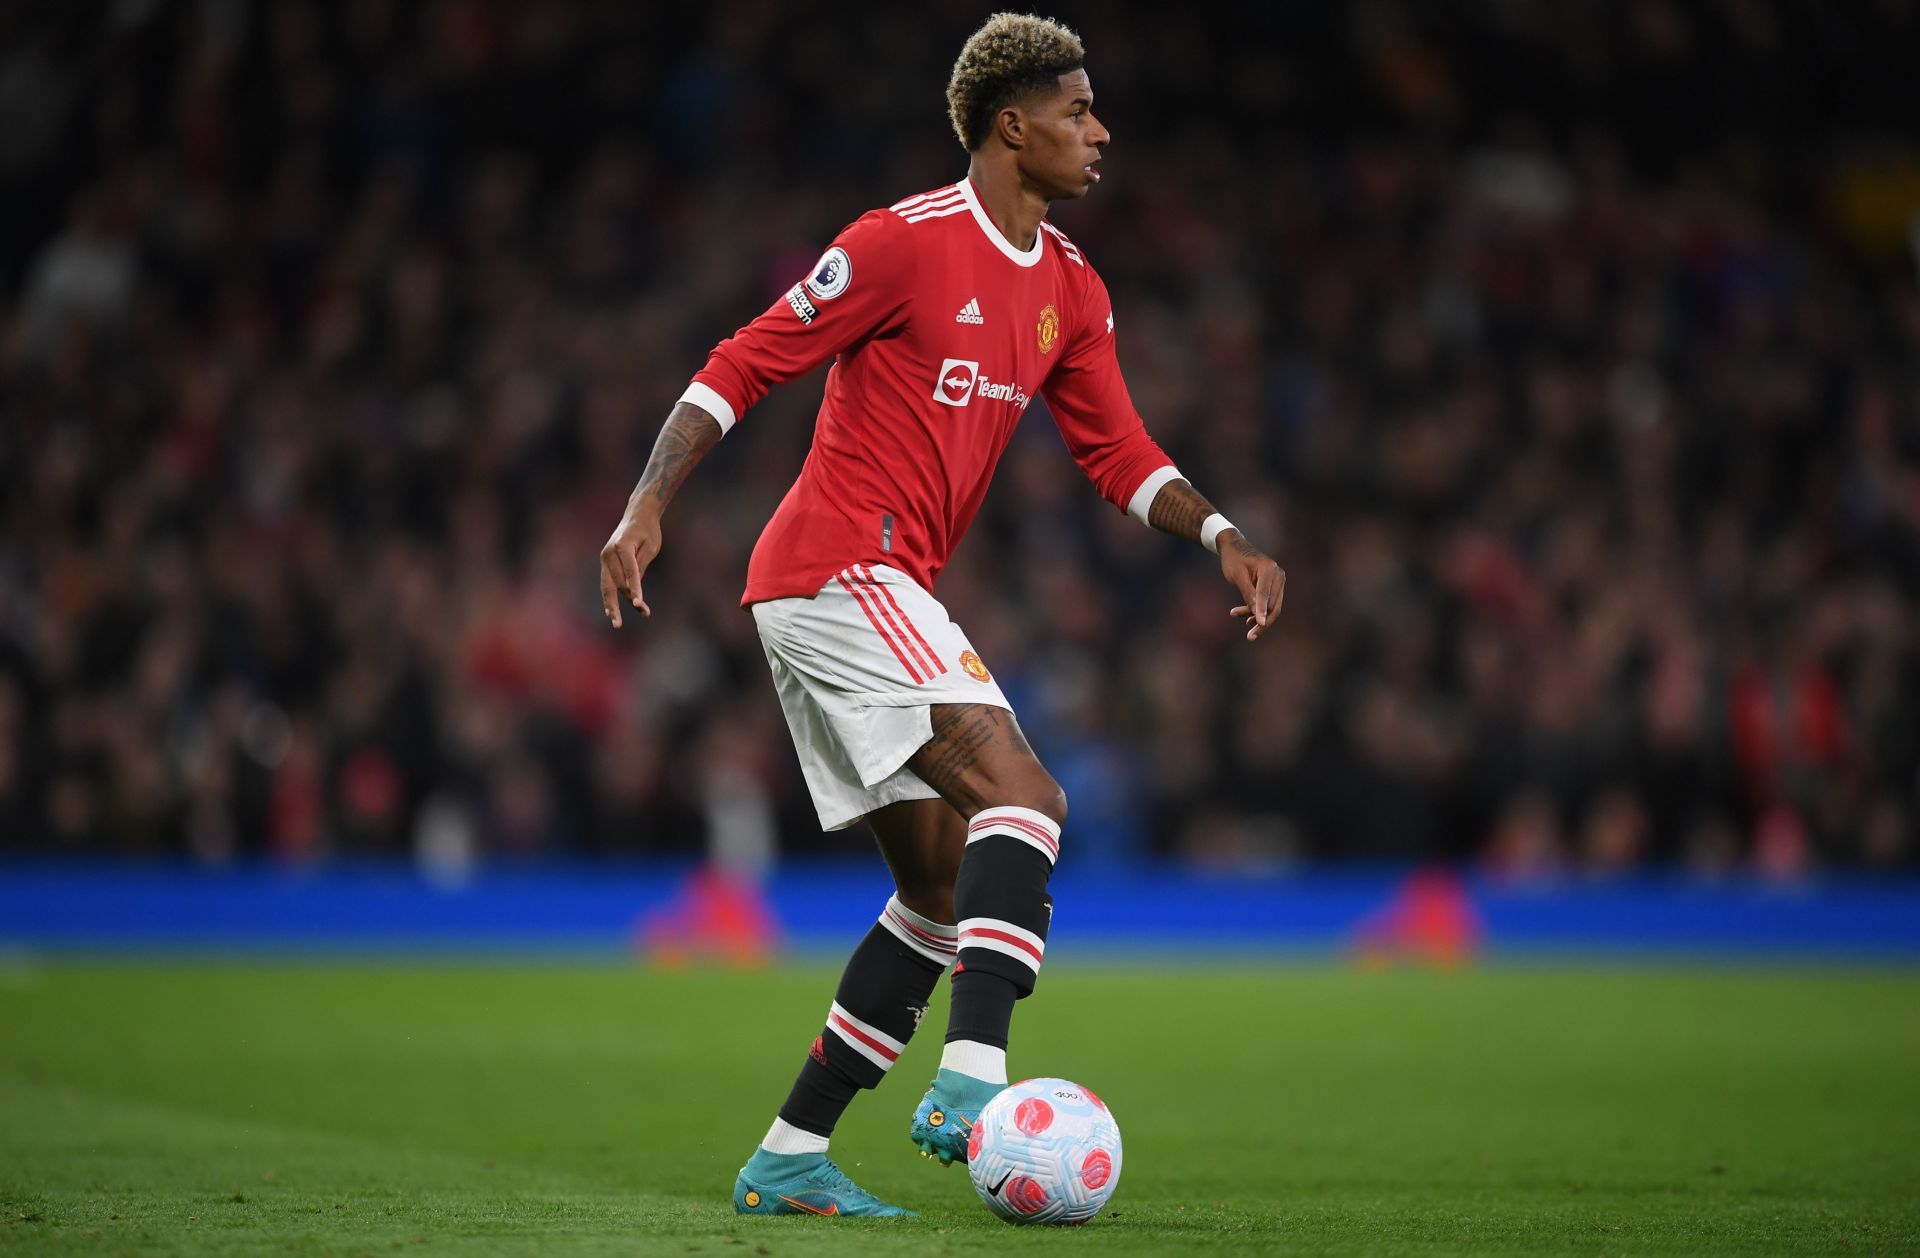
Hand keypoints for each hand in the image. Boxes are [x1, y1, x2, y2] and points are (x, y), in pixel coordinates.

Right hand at [599, 503, 662, 627]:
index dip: (635, 589)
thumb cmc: (648, 531)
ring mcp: (605, 557)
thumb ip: (641, 567)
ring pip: (608, 586)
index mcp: (622, 546)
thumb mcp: (651, 547)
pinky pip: (608, 582)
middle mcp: (609, 553)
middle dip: (620, 603)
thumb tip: (632, 590)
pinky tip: (612, 612)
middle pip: (614, 582)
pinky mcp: (605, 562)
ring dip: (613, 604)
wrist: (637, 515)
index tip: (639, 605)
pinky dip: (611, 596)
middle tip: (623, 622)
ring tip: (616, 622)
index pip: (630, 572)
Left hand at [1220, 531, 1284, 640]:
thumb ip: (1248, 594)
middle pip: (1273, 606)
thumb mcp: (1237, 576)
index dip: (1261, 611)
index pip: (1265, 595)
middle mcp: (1278, 575)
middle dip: (1262, 621)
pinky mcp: (1273, 586)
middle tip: (1250, 636)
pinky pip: (1268, 603)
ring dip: (1258, 618)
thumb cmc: (1233, 560)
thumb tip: (1257, 614)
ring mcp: (1278, 581)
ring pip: (1272, 607)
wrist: (1234, 548)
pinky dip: (1257, 611)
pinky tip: (1244, 616)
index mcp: (1269, 569)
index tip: (1258, 625)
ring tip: (1243, 623)